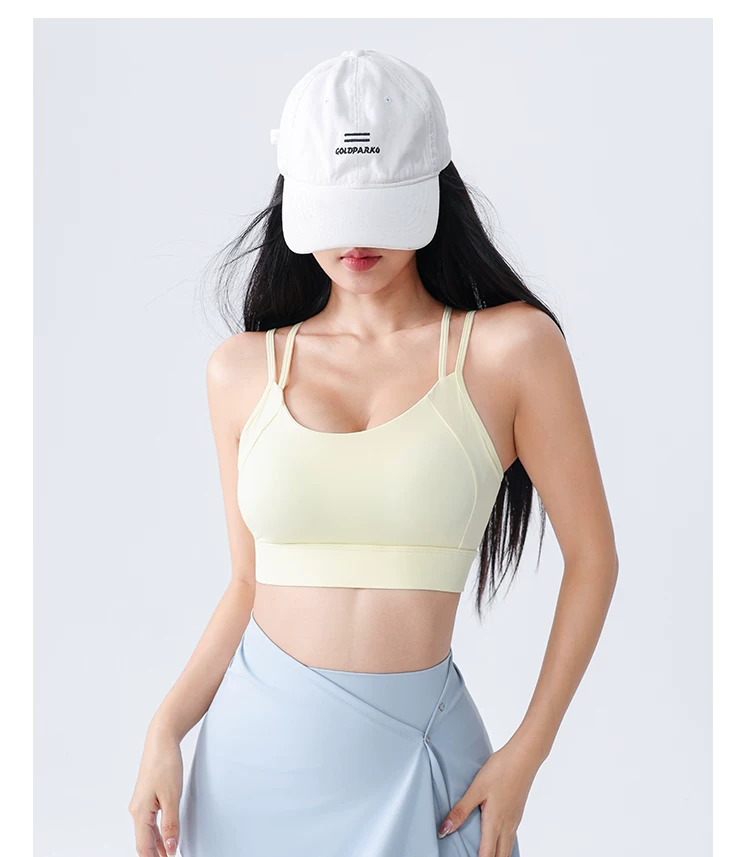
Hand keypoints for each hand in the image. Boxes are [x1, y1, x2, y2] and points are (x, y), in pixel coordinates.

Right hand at [128, 725, 183, 856]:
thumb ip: (171, 824)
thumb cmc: (165, 764)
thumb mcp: (173, 796)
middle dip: (154, 855)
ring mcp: (140, 804)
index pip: (144, 847)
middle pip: (143, 842)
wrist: (161, 740)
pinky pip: (150, 822)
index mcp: (140, 812)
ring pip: (147, 832)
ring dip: (157, 846)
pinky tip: (166, 839)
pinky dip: (157, 833)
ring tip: (168, 856)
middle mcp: (136, 810)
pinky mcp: (146, 797)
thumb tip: (171, 848)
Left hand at [436, 734, 542, 856]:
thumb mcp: (476, 789)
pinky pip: (511, 838)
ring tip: (485, 854)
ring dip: (497, 855)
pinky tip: (496, 838)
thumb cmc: (501, 770)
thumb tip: (444, 829)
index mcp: (495, 823)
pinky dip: (503, 846)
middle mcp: (507, 826)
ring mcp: (515, 820)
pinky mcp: (517, 813)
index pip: (487, 855)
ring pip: (507, 849)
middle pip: (500, 856)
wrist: (524, 757)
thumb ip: (461, 810)